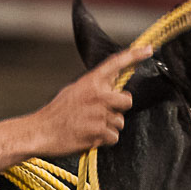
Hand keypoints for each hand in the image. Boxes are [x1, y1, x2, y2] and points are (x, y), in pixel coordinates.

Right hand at [29, 45, 151, 156]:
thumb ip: (95, 87)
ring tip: (89, 127)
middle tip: (102, 113)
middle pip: (127, 101)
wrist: (41, 131)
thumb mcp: (74, 90)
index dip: (135, 55)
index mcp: (91, 81)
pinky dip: (103, 140)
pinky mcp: (99, 132)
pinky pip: (113, 137)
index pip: (116, 63)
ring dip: (108, 127)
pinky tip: (89, 137)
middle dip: (118, 109)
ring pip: (120, 122)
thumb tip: (112, 88)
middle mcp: (99, 95)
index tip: (149, 49)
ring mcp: (100, 114)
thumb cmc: (57, 112)